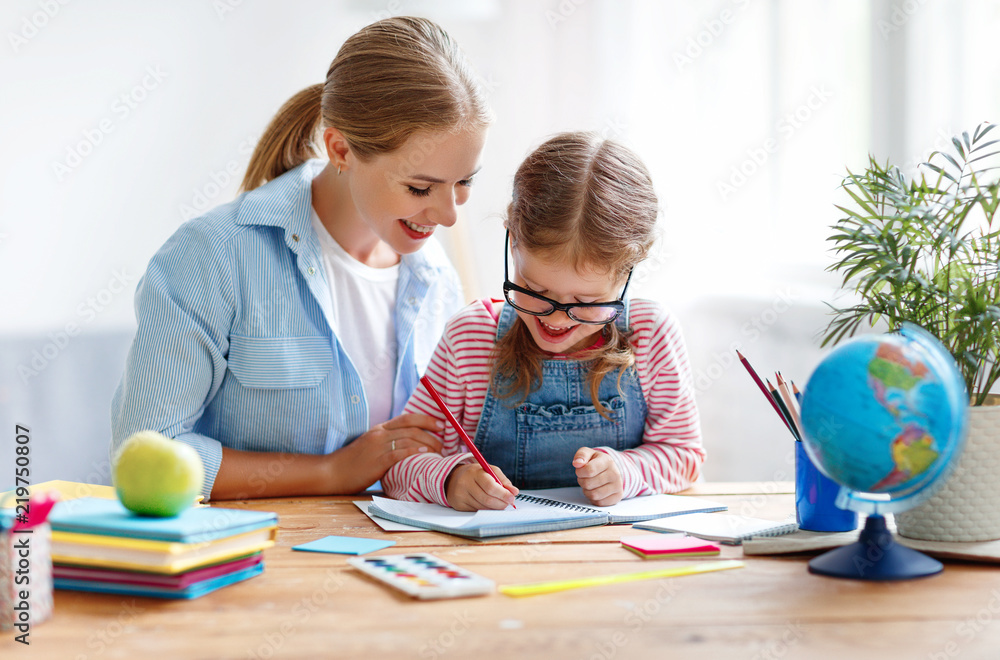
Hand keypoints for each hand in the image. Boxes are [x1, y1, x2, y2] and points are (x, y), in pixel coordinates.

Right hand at [330, 413, 444, 492]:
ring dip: (427, 444)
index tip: (440, 425)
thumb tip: (408, 444)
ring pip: (409, 439)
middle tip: (443, 441)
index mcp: (379, 429)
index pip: (407, 418)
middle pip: (412, 427)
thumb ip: (386, 442)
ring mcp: (378, 447)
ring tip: (438, 451)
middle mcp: (380, 434)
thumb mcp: (370, 445)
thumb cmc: (352, 462)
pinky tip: (424, 454)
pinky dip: (414, 452)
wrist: (332, 472)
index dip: (426, 419)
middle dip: (432, 433)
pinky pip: (399, 453)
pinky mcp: (377, 462)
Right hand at [445, 463, 517, 510]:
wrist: (453, 478)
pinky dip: (486, 509)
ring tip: (500, 503)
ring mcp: (460, 496)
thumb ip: (503, 480)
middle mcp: (465, 484)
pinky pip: (476, 511)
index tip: (512, 497)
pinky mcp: (458, 505)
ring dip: (495, 507)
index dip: (503, 494)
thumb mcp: (489, 470)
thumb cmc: (476, 474)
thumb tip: (514, 492)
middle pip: (487, 499)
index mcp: (474, 472)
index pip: (490, 486)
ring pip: (483, 507)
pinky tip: (489, 505)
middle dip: (501, 503)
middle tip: (508, 503)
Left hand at [573, 447, 623, 506]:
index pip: (589, 470)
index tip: (581, 471)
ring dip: (587, 491)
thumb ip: (581, 455)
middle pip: (588, 484)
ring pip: (593, 495)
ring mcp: (617, 486)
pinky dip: (594, 499)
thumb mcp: (588, 454)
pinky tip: (596, 490)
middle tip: (585, 478)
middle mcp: (615, 473)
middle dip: (582, 482)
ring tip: (590, 484)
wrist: (610, 469)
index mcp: (607, 461)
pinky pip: (599, 503)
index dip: (580, 472)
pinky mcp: (617, 496)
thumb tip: (577, 463)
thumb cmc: (596, 462)